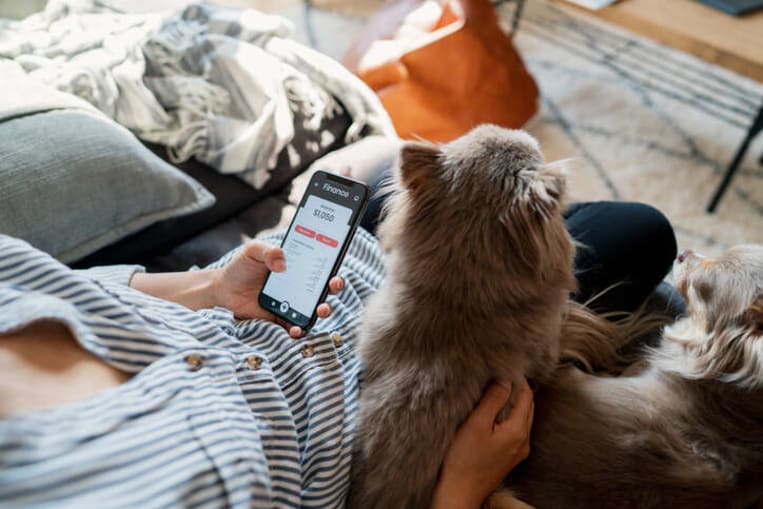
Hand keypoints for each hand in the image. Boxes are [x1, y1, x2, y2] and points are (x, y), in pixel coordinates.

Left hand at [211, 240, 344, 337]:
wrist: (222, 290)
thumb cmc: (241, 268)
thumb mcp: (253, 252)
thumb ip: (267, 251)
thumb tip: (281, 263)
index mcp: (298, 268)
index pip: (322, 268)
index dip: (333, 269)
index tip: (335, 270)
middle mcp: (300, 287)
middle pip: (326, 288)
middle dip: (335, 287)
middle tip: (332, 285)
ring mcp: (293, 305)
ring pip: (316, 309)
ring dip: (324, 310)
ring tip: (320, 309)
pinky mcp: (282, 321)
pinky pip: (297, 328)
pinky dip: (300, 330)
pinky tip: (296, 328)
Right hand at [431, 378, 534, 508]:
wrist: (460, 492)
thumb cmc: (464, 459)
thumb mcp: (476, 424)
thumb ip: (493, 400)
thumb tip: (505, 380)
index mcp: (518, 431)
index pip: (527, 396)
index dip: (517, 380)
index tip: (505, 368)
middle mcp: (524, 442)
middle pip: (527, 407)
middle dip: (518, 391)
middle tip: (502, 376)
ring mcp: (519, 451)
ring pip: (522, 419)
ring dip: (513, 404)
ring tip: (497, 392)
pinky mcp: (510, 458)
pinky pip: (516, 430)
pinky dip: (509, 417)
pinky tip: (495, 415)